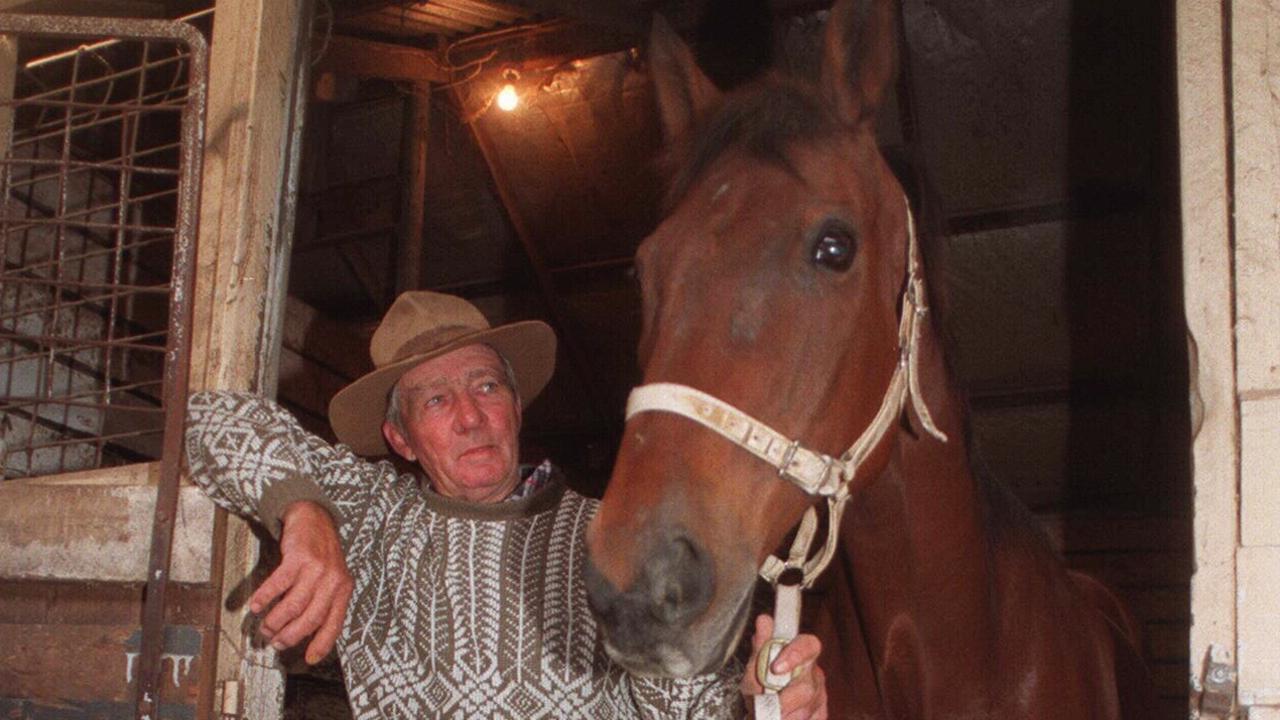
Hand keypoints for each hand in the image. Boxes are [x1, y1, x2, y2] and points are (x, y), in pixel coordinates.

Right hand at [251, 500, 352, 663]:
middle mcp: (333, 581)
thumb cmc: (322, 554)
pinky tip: (256, 606)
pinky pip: (278, 585)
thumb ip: (324, 602)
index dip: (321, 644)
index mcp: (343, 590)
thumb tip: (304, 633)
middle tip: (274, 642)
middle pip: (309, 619)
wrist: (314, 518)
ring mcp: (316, 569)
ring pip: (293, 606)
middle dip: (289, 636)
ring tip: (264, 627)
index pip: (334, 624)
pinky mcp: (298, 558)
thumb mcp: (333, 578)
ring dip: (275, 621)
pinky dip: (264, 598)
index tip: (309, 659)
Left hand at [741, 614, 827, 719]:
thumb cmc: (760, 685)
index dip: (794, 655)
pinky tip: (783, 718)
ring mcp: (821, 697)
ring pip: (806, 709)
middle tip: (765, 705)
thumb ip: (761, 646)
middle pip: (807, 687)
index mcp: (802, 654)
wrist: (761, 711)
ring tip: (769, 713)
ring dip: (785, 715)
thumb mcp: (754, 666)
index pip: (808, 646)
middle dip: (783, 699)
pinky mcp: (821, 715)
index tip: (776, 668)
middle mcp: (815, 674)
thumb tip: (765, 621)